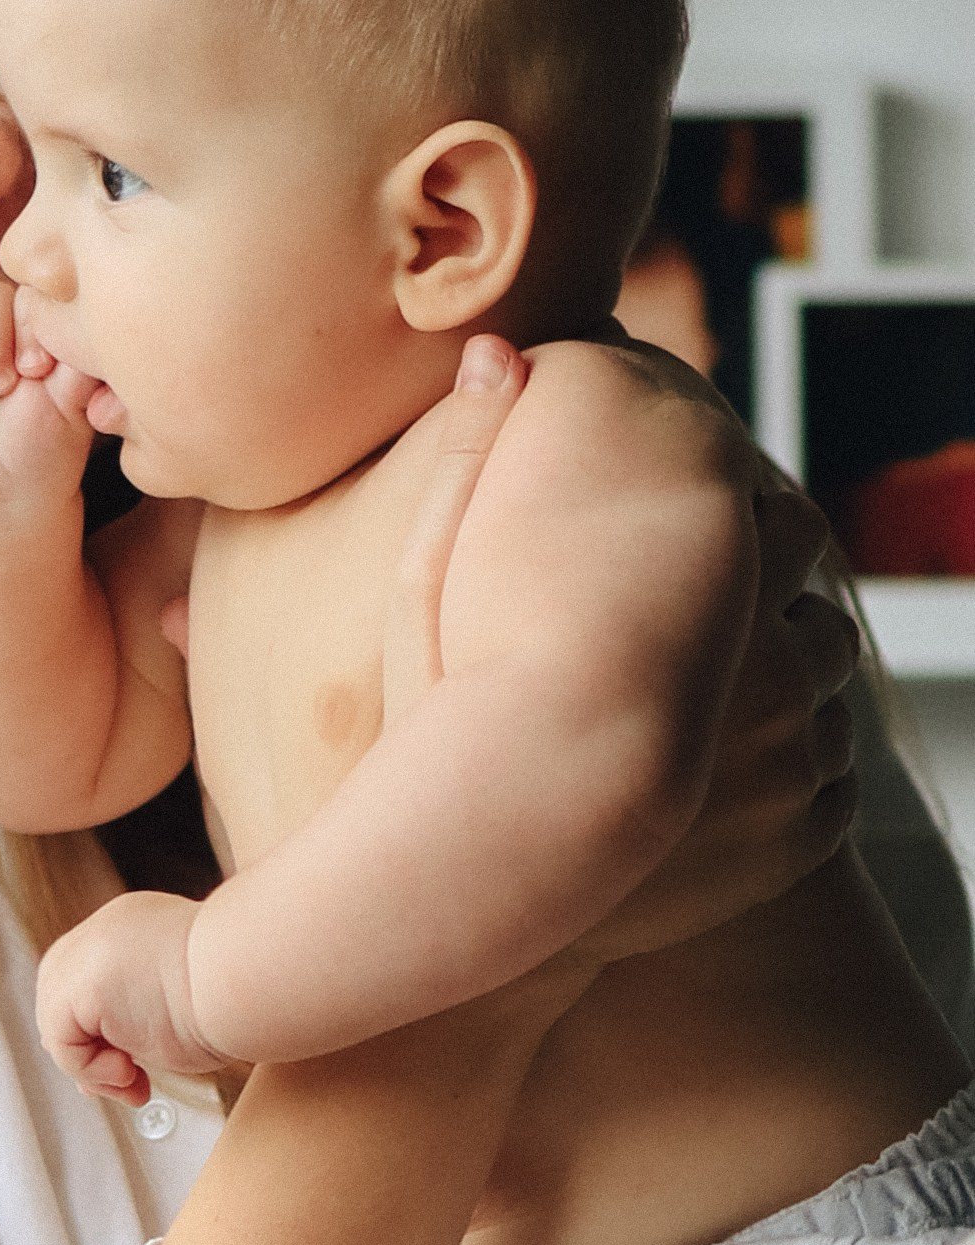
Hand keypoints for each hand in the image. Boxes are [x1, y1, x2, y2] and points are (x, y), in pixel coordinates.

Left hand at [36, 889, 231, 1103]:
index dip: (95, 1033)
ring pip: (56, 1025)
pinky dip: (91, 1070)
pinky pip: (61, 1042)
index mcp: (132, 927)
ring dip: (93, 1068)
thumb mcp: (185, 1002)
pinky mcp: (82, 982)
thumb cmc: (244, 994)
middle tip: (127, 1081)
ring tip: (135, 1078)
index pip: (86, 981)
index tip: (129, 1070)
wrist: (259, 974)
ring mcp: (89, 951)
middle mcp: (105, 930)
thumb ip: (144, 1018)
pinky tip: (131, 1072)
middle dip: (85, 1050)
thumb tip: (117, 1061)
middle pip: (58, 999)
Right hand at [391, 334, 856, 976]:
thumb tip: (498, 351)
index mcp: (702, 575)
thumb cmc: (427, 729)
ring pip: (823, 689)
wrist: (462, 893)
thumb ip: (472, 460)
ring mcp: (798, 749)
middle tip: (685, 641)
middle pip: (812, 605)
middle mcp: (772, 654)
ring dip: (777, 694)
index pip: (779, 518)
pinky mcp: (804, 829)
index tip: (678, 556)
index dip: (729, 532)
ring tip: (694, 715)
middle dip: (758, 615)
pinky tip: (702, 785)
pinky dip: (776, 777)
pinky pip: (824, 782)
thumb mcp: (420, 580)